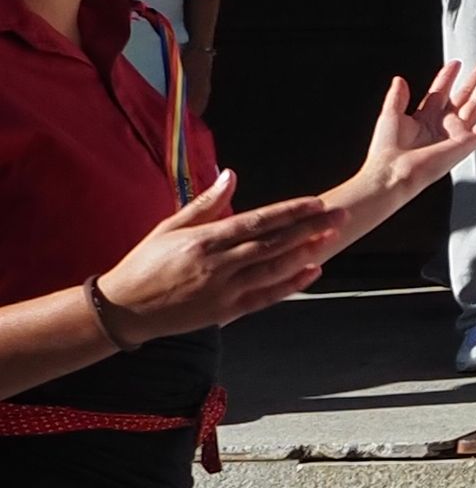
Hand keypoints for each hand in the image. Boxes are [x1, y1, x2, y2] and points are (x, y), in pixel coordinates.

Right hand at [93, 172, 339, 343]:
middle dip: (310, 229)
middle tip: (340, 216)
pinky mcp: (225, 312)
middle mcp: (217, 266)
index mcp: (203, 241)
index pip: (256, 222)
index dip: (290, 212)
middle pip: (273, 244)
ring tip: (331, 238)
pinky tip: (312, 271)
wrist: (124, 309)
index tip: (316, 203)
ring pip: (274, 270)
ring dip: (306, 253)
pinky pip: (266, 297)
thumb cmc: (146, 263)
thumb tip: (232, 175)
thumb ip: (206, 203)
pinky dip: (291, 285)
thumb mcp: (169, 227)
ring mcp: (223, 291)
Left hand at [334, 62, 475, 231]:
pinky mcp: (467, 143)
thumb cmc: (387, 149)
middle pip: (464, 96)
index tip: (456, 63)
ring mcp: (457, 133)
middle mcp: (443, 125)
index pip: (441, 92)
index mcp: (425, 119)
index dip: (448, 77)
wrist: (393, 171)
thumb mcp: (391, 115)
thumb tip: (399, 79)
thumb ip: (397, 97)